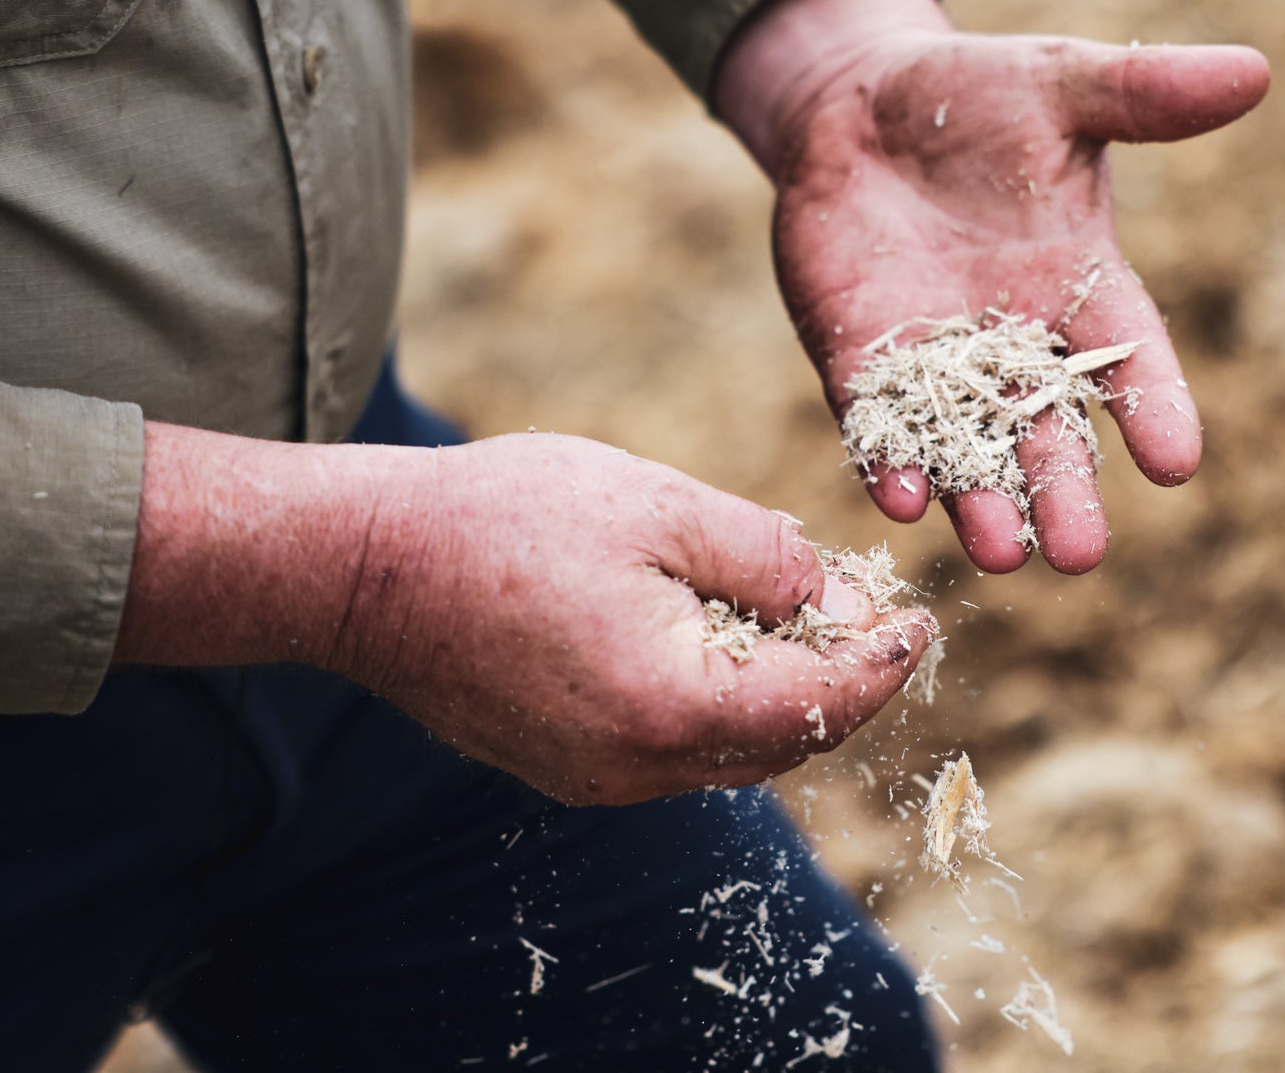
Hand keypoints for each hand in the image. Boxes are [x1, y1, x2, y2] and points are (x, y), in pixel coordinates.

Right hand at [116, 425, 930, 804]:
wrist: (363, 568)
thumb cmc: (504, 518)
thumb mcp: (656, 505)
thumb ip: (762, 556)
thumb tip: (833, 600)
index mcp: (672, 705)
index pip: (820, 705)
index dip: (884, 662)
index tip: (922, 620)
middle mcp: (638, 767)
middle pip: (781, 742)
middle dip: (838, 681)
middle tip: (868, 614)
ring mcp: (595, 778)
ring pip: (727, 752)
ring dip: (776, 693)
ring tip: (798, 617)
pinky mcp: (563, 767)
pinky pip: (672, 748)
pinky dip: (716, 702)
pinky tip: (715, 636)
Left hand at [716, 0, 1269, 574]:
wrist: (860, 107)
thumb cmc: (977, 94)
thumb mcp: (1062, 84)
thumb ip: (1147, 92)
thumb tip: (1255, 71)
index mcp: (1081, 285)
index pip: (1131, 357)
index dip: (1154, 409)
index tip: (1179, 465)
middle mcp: (1015, 343)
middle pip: (1049, 433)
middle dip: (1064, 494)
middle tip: (1080, 557)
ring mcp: (936, 363)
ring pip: (966, 452)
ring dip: (980, 504)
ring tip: (997, 556)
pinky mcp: (861, 363)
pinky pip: (877, 428)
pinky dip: (888, 465)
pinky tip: (898, 502)